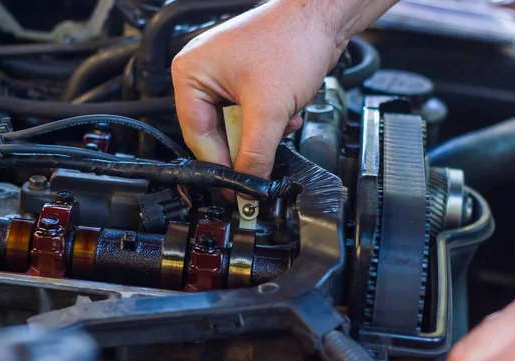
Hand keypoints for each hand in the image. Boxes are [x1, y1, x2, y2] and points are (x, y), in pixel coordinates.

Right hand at [172, 0, 397, 178]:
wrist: (324, 17)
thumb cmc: (291, 39)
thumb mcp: (269, 109)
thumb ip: (256, 154)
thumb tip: (248, 185)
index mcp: (190, 74)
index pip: (198, 135)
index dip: (218, 166)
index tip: (234, 189)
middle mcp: (202, 74)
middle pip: (216, 133)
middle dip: (246, 146)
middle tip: (258, 170)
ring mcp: (225, 77)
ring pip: (237, 126)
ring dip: (262, 134)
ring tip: (281, 124)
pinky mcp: (246, 79)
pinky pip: (251, 115)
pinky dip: (270, 122)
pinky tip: (286, 114)